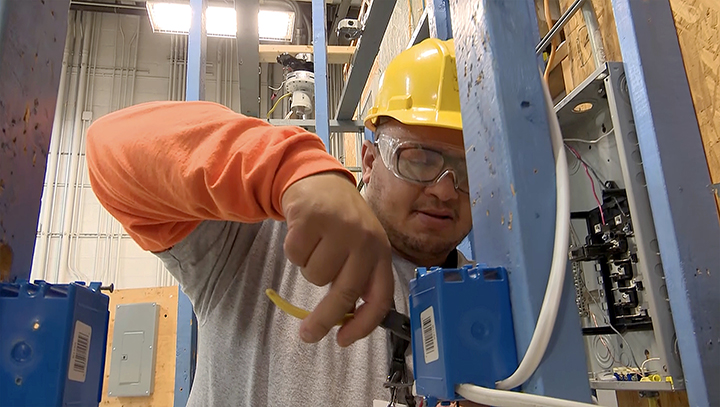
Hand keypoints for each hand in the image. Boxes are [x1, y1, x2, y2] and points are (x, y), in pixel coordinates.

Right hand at [281, 172, 393, 346]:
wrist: (321, 181)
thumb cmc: (342, 223)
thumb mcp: (360, 247)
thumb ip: (357, 277)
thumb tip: (343, 319)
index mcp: (381, 252)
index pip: (380, 297)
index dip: (363, 324)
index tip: (343, 340)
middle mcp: (365, 240)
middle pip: (345, 293)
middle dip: (324, 320)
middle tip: (308, 335)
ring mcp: (340, 228)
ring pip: (315, 276)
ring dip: (309, 268)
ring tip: (316, 246)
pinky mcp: (313, 218)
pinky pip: (296, 256)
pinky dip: (294, 251)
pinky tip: (304, 233)